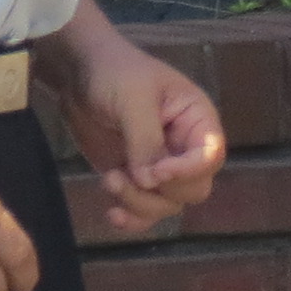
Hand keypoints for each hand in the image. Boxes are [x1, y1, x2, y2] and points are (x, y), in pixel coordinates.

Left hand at [43, 23, 225, 236]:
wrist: (80, 74)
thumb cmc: (115, 73)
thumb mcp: (133, 99)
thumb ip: (144, 140)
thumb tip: (150, 182)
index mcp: (197, 122)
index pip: (210, 157)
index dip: (188, 171)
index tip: (156, 173)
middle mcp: (185, 149)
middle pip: (193, 189)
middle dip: (160, 192)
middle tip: (124, 176)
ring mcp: (160, 166)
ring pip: (168, 204)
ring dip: (139, 203)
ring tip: (109, 180)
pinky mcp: (135, 178)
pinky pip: (144, 210)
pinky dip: (132, 218)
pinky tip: (112, 214)